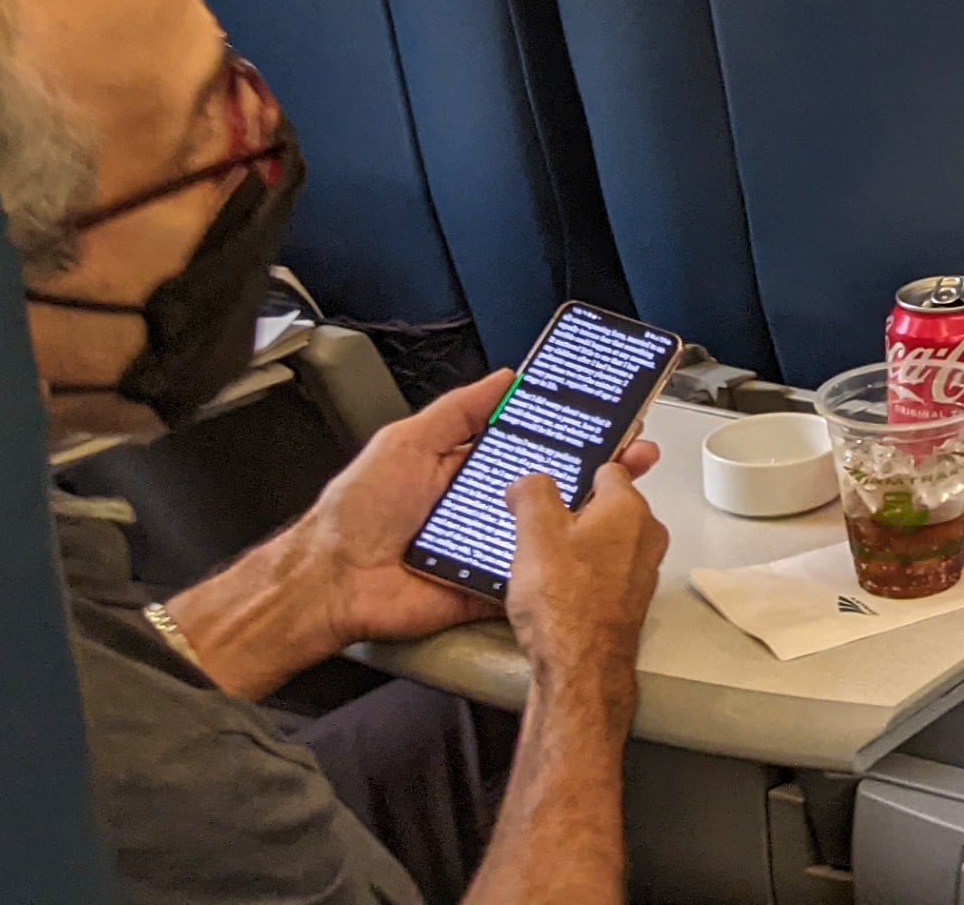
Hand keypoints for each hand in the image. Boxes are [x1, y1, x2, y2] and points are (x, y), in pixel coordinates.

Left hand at [295, 369, 662, 650]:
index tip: (600, 416)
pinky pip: (530, 572)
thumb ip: (457, 411)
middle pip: (549, 483)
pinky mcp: (490, 583)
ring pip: (548, 528)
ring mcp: (489, 545)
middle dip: (592, 468)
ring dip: (582, 514)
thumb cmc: (358, 511)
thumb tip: (504, 379)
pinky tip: (583, 546)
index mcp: (465, 466)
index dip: (565, 430)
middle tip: (629, 452)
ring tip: (619, 494)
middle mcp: (482, 504)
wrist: (334, 581)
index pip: (527, 442)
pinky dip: (555, 563)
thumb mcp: (406, 441)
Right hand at [505, 461, 669, 708]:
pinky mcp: (630, 598)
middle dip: (573, 512)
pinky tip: (557, 588)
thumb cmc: (566, 605)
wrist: (580, 667)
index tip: (559, 475)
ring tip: (543, 562)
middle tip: (539, 525)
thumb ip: (532, 493)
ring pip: (606, 540)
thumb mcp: (534, 533)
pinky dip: (583, 574)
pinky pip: (605, 572)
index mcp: (628, 507)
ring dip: (577, 545)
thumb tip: (529, 482)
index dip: (577, 470)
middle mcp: (645, 535)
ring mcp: (641, 569)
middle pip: (606, 506)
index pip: (608, 467)